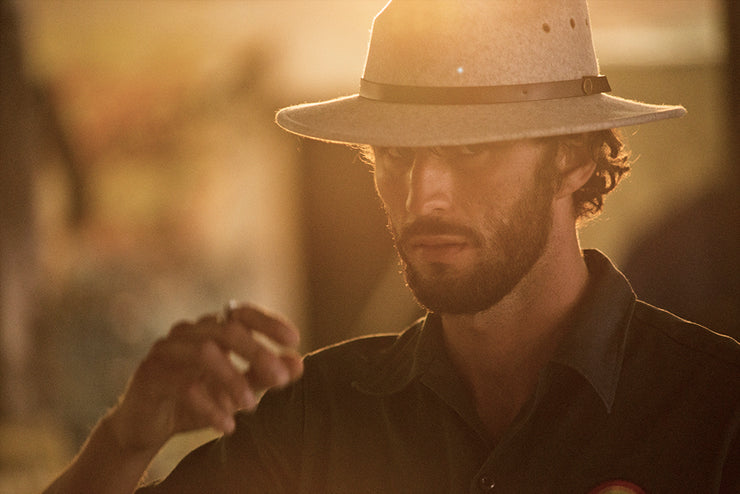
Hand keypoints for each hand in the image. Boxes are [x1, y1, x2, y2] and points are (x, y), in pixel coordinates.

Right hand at [106, 302, 302, 454]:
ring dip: (233, 379)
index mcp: (209, 328)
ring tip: (253, 405)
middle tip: (281, 379)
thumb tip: (299, 363)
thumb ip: (264, 375)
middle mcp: (188, 332)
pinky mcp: (149, 375)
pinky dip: (209, 406)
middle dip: (258, 353)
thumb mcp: (235, 389)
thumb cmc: (197, 400)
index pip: (241, 313)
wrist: (147, 426)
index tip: (294, 340)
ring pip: (204, 353)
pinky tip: (228, 426)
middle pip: (227, 330)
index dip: (268, 322)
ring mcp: (166, 350)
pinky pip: (183, 385)